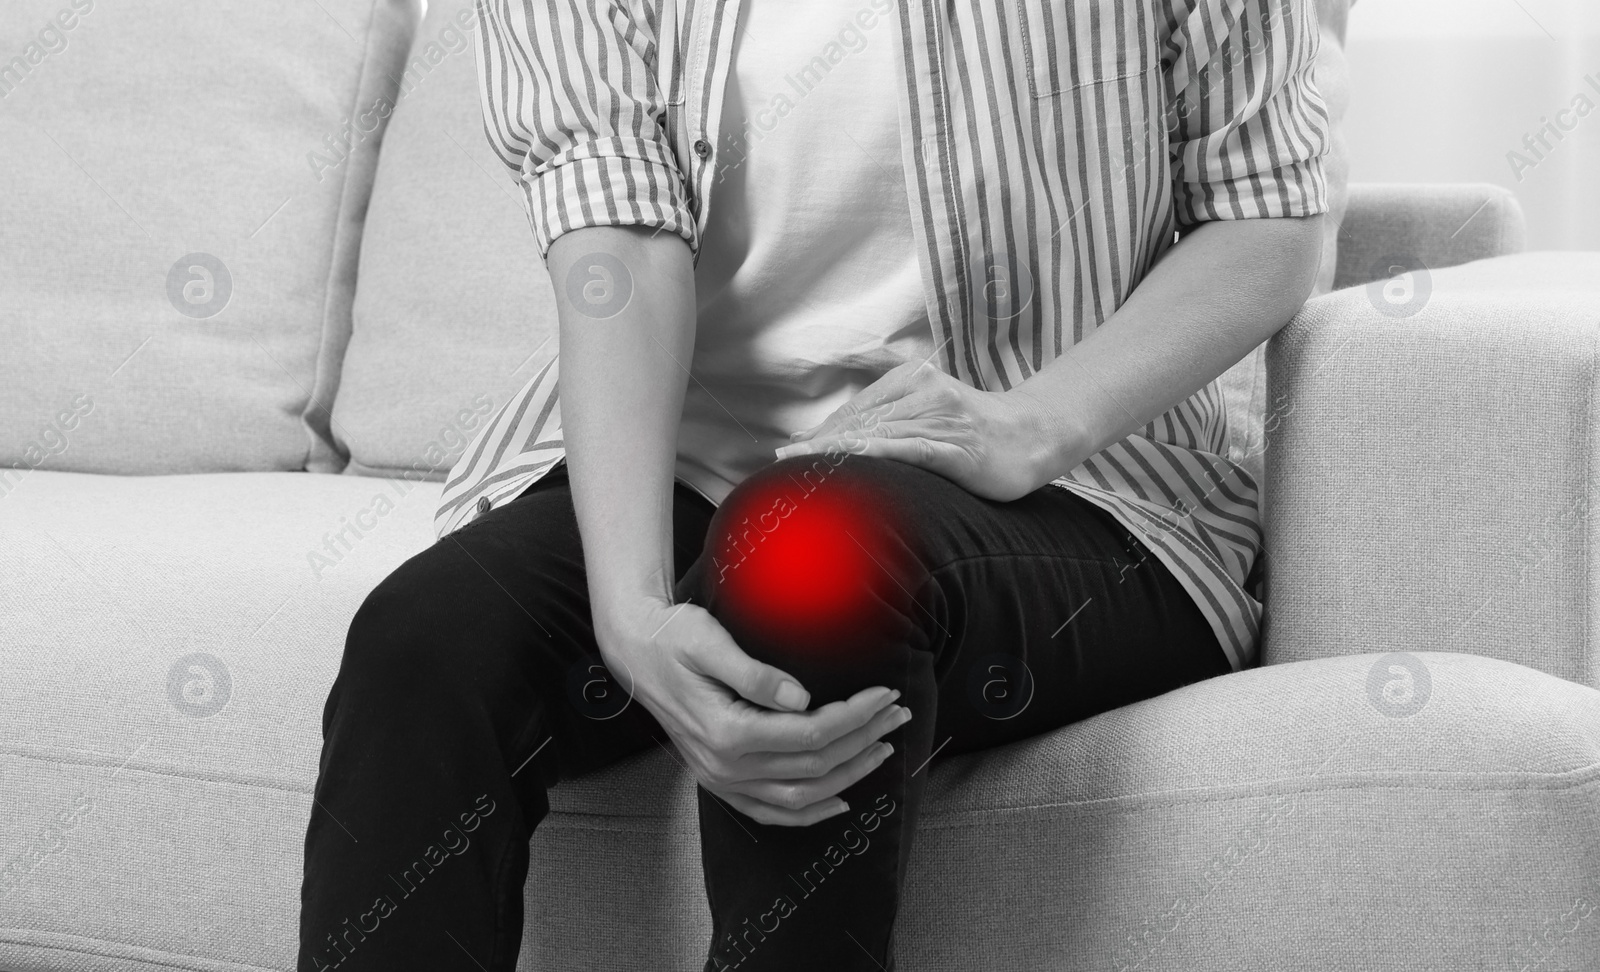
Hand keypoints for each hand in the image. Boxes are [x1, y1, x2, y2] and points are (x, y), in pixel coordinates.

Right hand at [596, 597, 911, 825]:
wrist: (635, 652)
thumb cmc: (673, 638)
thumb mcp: (709, 641)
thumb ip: (754, 674)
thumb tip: (801, 698)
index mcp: (726, 731)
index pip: (810, 734)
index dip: (854, 717)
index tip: (884, 694)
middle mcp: (724, 766)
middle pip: (814, 765)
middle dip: (863, 740)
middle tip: (897, 714)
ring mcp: (721, 780)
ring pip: (800, 795)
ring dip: (848, 776)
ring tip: (882, 749)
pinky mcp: (719, 782)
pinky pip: (771, 812)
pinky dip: (809, 813)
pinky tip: (840, 802)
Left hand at [775, 360, 1062, 501]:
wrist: (1035, 436)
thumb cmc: (976, 434)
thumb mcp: (929, 419)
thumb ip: (891, 425)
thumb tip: (844, 446)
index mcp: (911, 381)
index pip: (856, 410)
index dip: (821, 433)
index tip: (789, 454)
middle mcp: (922, 393)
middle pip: (860, 420)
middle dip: (820, 444)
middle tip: (783, 465)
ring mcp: (941, 418)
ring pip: (879, 433)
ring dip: (839, 451)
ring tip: (805, 466)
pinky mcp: (957, 445)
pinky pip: (912, 448)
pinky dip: (880, 454)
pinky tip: (856, 460)